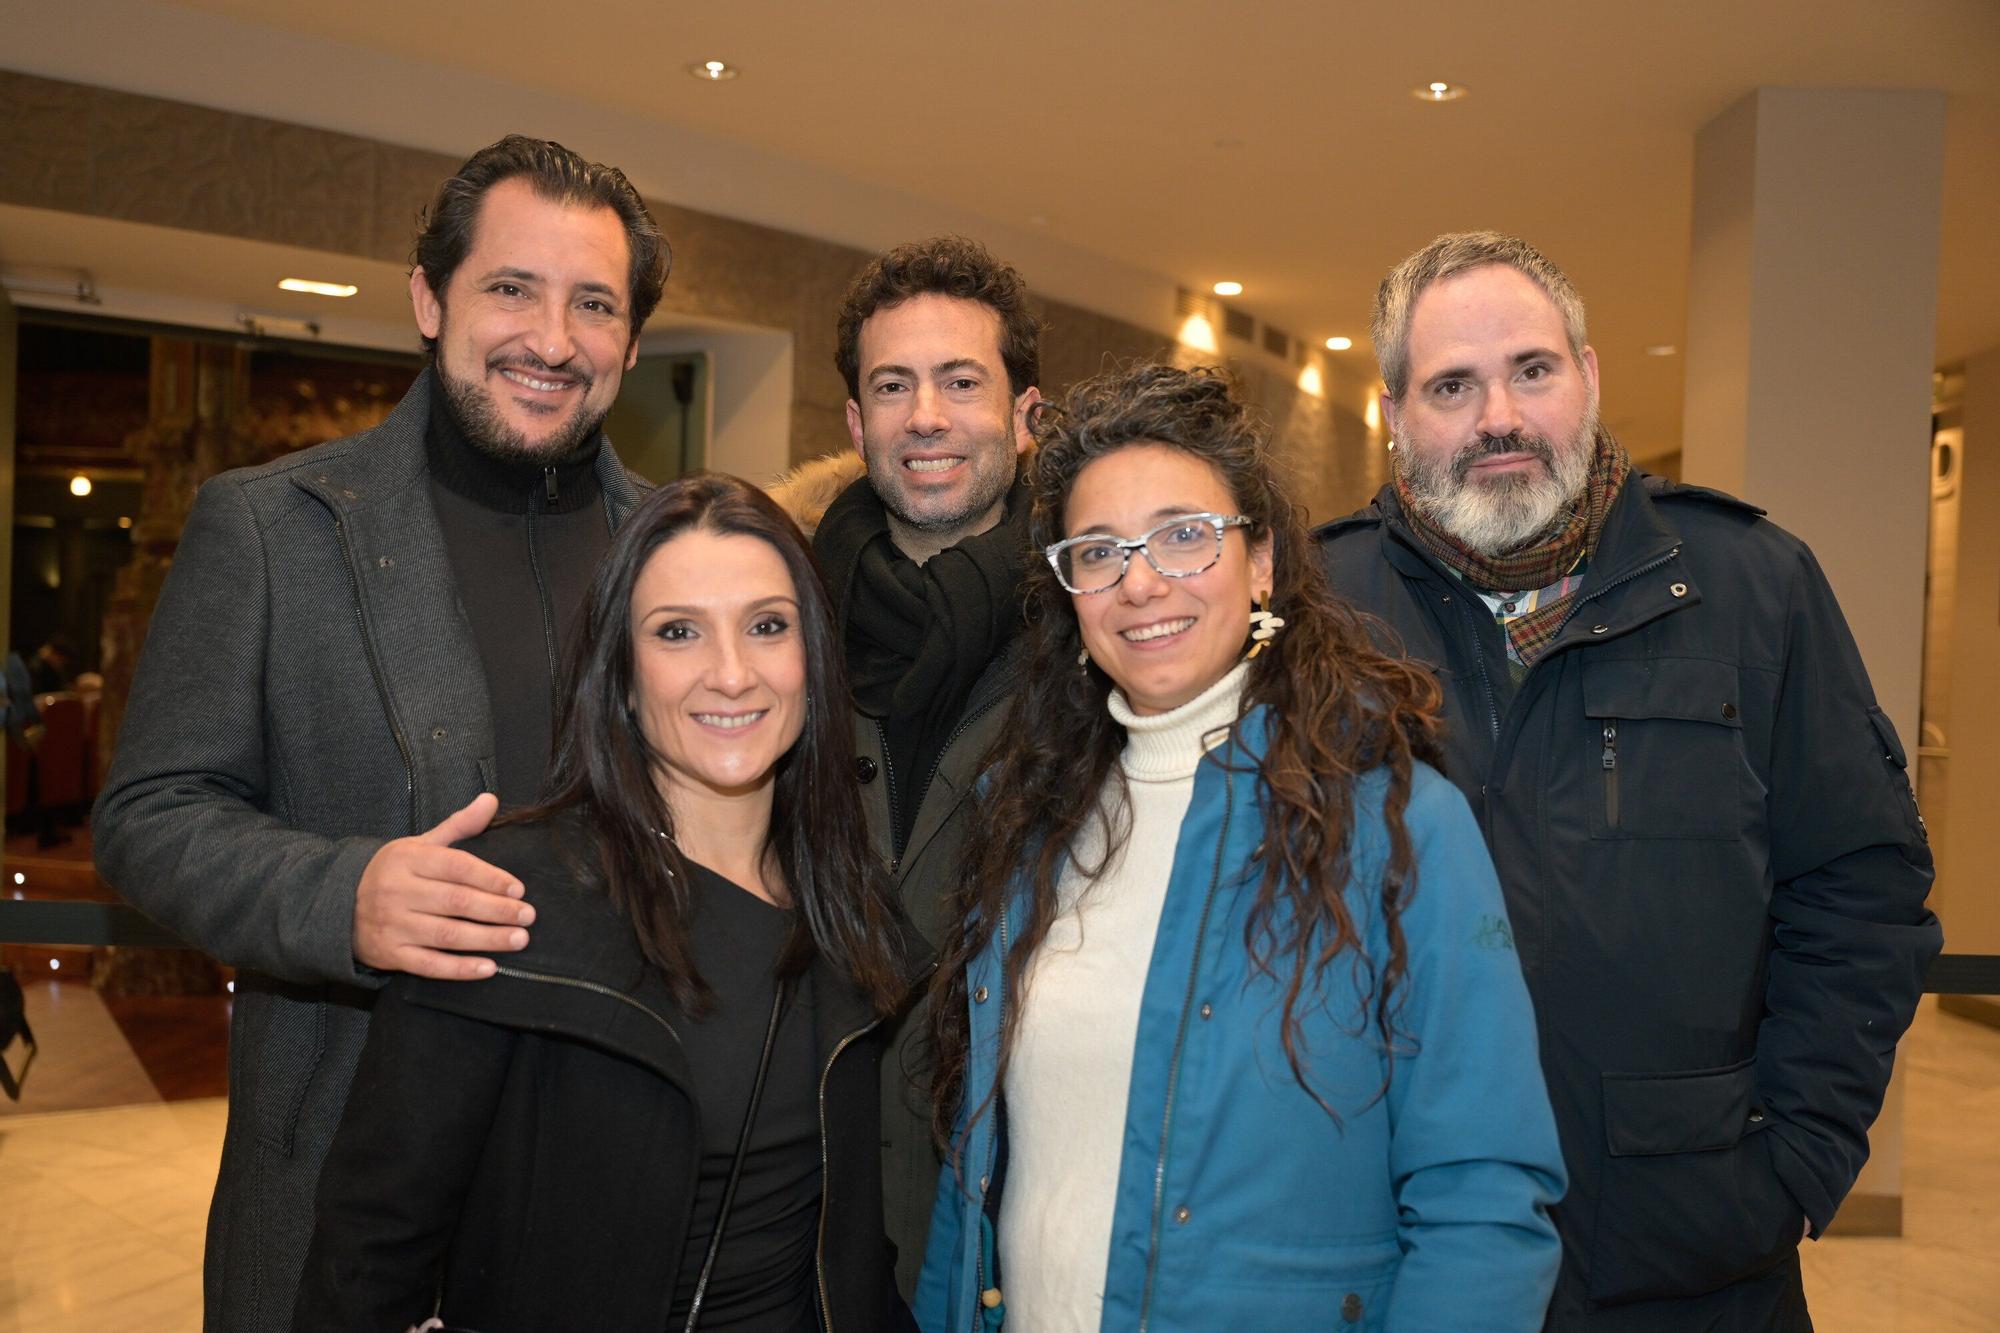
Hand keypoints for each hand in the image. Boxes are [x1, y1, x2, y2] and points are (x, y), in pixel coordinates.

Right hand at [353, 793, 531, 979]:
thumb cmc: (393, 873)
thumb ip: (458, 825)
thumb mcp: (419, 844)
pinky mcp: (390, 954)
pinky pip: (429, 965)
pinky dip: (460, 969)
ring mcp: (393, 925)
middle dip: (496, 910)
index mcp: (408, 860)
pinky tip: (488, 968)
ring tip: (518, 939)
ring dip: (487, 939)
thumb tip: (491, 800)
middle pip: (456, 902)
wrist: (339, 906)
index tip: (518, 889)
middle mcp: (398, 892)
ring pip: (447, 934)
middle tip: (527, 916)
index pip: (456, 867)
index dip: (490, 878)